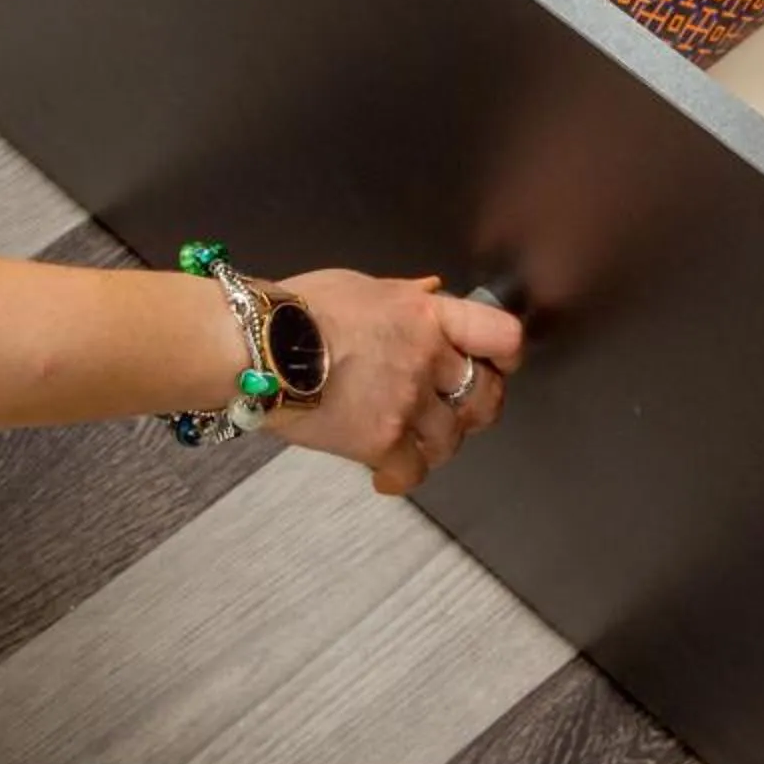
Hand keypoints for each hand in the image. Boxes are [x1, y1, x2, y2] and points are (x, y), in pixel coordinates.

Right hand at [271, 271, 523, 495]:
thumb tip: (433, 293)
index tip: (500, 364)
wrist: (256, 345)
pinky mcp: (379, 440)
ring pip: (450, 439)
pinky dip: (402, 476)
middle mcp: (425, 359)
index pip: (500, 335)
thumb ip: (406, 296)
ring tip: (413, 440)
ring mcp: (405, 403)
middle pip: (485, 395)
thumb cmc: (296, 310)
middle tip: (460, 410)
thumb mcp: (362, 286)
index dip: (507, 355)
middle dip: (478, 406)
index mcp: (426, 315)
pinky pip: (412, 471)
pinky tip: (388, 474)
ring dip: (436, 443)